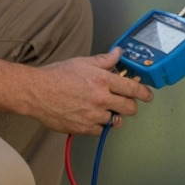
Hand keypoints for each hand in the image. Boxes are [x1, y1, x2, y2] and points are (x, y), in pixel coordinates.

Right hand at [27, 49, 151, 134]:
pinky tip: (90, 116)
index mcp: (102, 80)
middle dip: (130, 106)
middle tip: (124, 103)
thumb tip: (118, 53)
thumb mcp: (82, 62)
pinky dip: (98, 125)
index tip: (148, 95)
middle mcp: (100, 99)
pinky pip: (100, 130)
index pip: (132, 88)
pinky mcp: (83, 128)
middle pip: (129, 108)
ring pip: (114, 120)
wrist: (36, 92)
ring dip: (111, 115)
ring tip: (100, 108)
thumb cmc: (57, 76)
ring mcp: (93, 115)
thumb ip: (104, 60)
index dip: (144, 93)